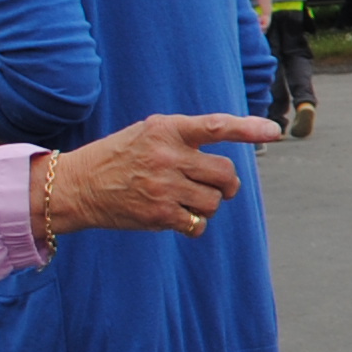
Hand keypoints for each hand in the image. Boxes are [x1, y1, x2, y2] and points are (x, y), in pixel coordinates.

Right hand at [50, 114, 282, 237]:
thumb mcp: (149, 133)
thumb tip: (232, 146)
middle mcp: (167, 155)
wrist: (77, 186)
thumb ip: (186, 136)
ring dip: (209, 205)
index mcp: (166, 129)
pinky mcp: (158, 214)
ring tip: (187, 200)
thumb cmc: (120, 157)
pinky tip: (181, 218)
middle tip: (217, 187)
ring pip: (214, 201)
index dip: (248, 128)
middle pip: (225, 174)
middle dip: (227, 184)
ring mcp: (163, 186)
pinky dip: (195, 224)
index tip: (275, 132)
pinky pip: (198, 224)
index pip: (216, 126)